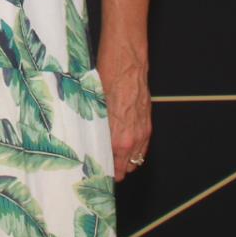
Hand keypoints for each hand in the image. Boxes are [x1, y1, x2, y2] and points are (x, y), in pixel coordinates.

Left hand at [99, 52, 151, 182]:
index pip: (113, 167)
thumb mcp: (95, 107)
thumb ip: (95, 129)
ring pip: (136, 158)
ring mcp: (143, 130)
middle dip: (115, 169)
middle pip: (126, 166)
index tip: (96, 175)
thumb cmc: (107, 80)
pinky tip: (125, 147)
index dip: (104, 172)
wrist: (127, 61)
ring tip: (113, 161)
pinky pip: (143, 145)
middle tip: (102, 168)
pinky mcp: (148, 121)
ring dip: (126, 161)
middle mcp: (134, 138)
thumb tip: (88, 142)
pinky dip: (135, 150)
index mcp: (119, 139)